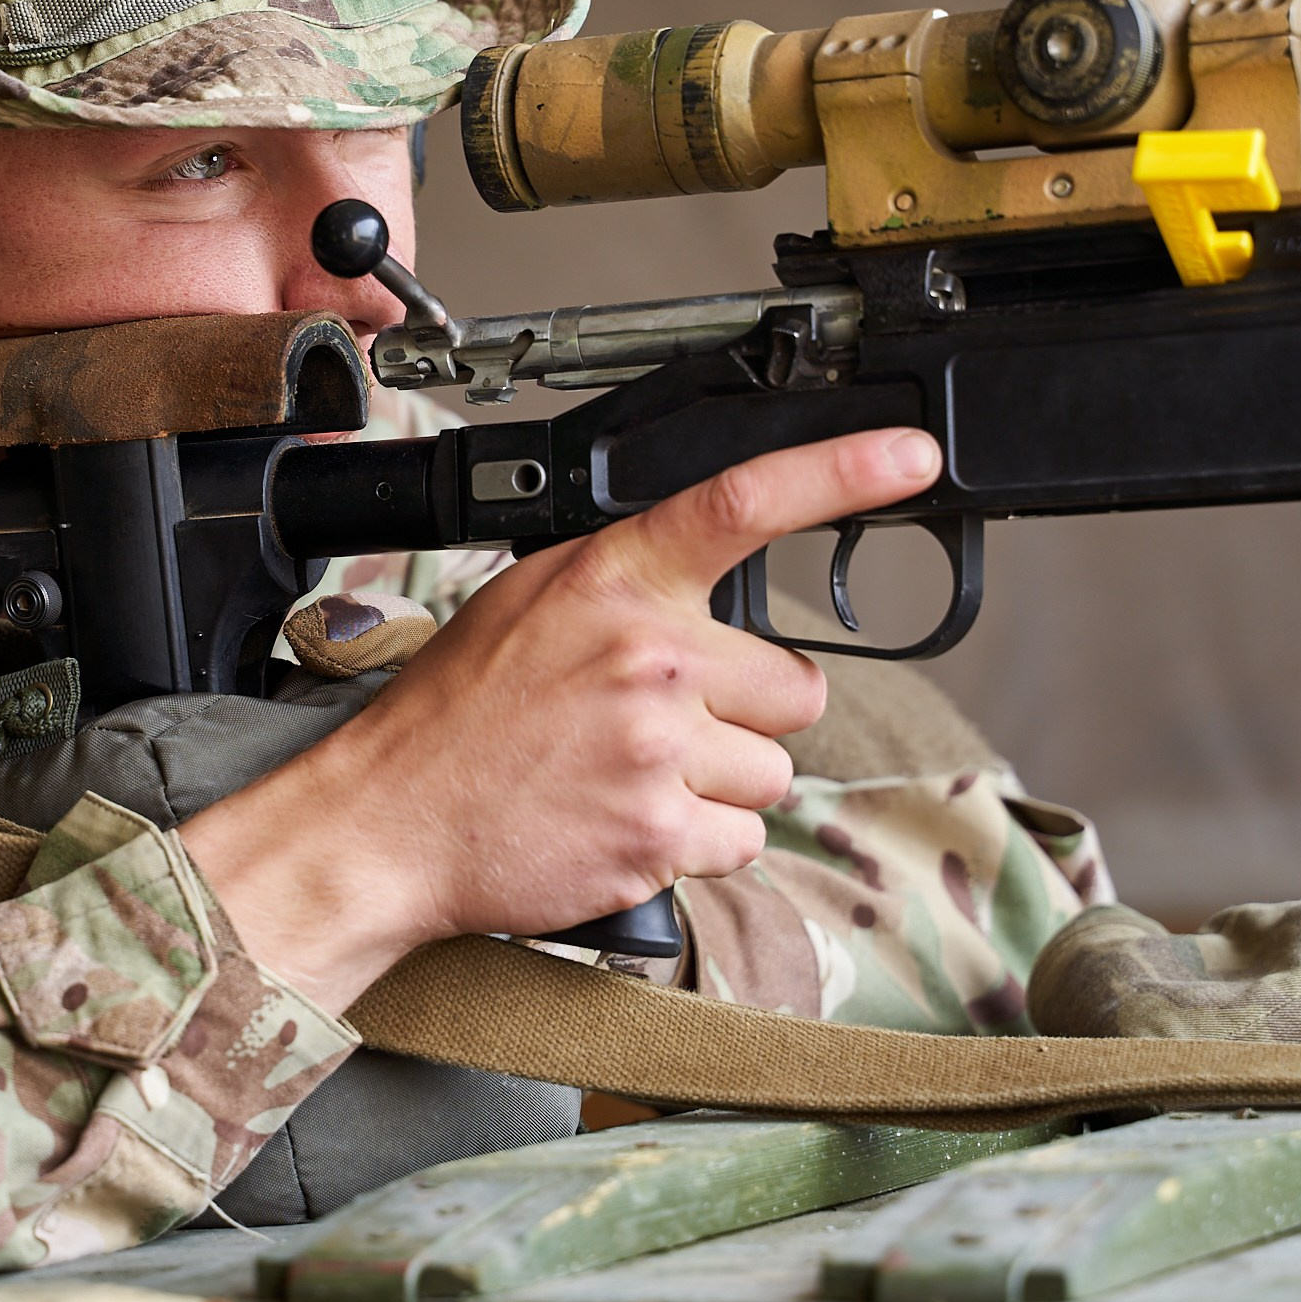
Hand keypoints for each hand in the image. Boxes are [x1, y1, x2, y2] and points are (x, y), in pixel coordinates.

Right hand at [178, 427, 943, 1011]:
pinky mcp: (660, 834)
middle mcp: (647, 657)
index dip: (841, 473)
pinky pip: (741, 841)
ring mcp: (658, 748)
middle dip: (749, 715)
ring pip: (773, 773)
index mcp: (613, 581)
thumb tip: (708, 574)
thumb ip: (626, 581)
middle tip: (668, 726)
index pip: (743, 504)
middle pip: (796, 688)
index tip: (909, 458)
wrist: (391, 819)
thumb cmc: (456, 714)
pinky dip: (696, 844)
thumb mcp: (528, 600)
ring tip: (632, 777)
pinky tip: (629, 822)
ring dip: (722, 785)